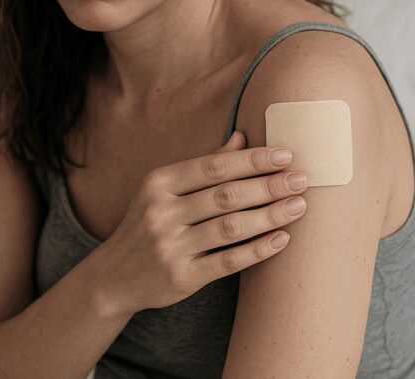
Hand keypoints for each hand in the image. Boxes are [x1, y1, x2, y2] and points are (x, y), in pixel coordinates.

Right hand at [98, 130, 308, 314]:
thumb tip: (243, 137)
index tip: (286, 156)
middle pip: (226, 195)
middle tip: (301, 180)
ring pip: (231, 227)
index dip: (253, 160)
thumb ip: (205, 164)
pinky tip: (281, 239)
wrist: (113, 277)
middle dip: (268, 186)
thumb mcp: (165, 189)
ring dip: (270, 215)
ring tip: (298, 206)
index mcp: (159, 183)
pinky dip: (257, 250)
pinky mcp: (182, 277)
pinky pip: (228, 262)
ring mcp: (170, 247)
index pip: (214, 166)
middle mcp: (162, 213)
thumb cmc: (148, 223)